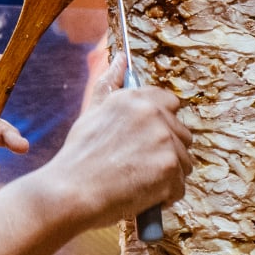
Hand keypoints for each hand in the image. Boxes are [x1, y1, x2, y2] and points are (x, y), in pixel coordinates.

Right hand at [35, 75, 191, 231]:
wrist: (70, 192)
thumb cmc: (78, 156)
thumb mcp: (91, 112)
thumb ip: (109, 83)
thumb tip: (120, 59)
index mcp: (136, 99)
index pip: (170, 103)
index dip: (160, 124)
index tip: (143, 139)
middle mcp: (154, 115)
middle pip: (182, 135)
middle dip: (165, 151)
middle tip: (136, 165)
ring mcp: (164, 142)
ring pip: (184, 162)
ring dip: (166, 175)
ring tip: (137, 181)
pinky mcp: (170, 170)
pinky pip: (180, 186)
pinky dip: (164, 195)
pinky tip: (141, 194)